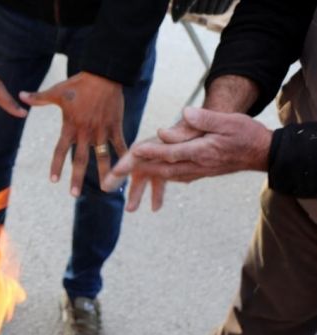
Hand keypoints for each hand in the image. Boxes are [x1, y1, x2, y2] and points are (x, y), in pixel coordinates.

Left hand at [20, 72, 124, 196]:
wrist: (104, 74)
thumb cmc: (79, 84)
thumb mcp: (57, 91)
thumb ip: (39, 98)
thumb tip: (20, 95)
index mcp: (71, 126)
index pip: (60, 150)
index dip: (56, 165)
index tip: (54, 180)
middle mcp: (86, 132)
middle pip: (80, 159)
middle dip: (77, 178)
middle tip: (74, 194)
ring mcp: (102, 130)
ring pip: (103, 156)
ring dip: (105, 174)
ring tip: (106, 189)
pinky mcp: (115, 126)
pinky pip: (120, 144)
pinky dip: (124, 157)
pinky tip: (128, 169)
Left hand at [103, 107, 272, 210]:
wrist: (262, 153)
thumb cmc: (246, 134)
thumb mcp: (230, 121)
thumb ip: (205, 118)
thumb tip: (184, 114)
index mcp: (202, 152)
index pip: (170, 153)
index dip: (150, 153)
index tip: (132, 152)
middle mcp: (196, 165)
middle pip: (161, 169)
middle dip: (137, 171)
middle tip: (115, 175)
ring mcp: (197, 171)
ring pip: (166, 175)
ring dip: (145, 177)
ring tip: (127, 177)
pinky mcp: (199, 172)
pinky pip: (175, 176)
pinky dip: (160, 177)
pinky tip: (150, 176)